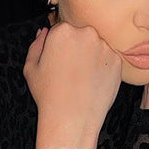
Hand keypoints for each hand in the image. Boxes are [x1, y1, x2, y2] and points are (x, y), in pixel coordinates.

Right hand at [24, 20, 122, 148]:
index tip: (58, 61)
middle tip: (70, 71)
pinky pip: (109, 60)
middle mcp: (86, 33)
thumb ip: (36, 45)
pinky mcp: (117, 61)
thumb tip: (43, 32)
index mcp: (62, 31)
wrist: (72, 118)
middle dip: (76, 48)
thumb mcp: (30, 68)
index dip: (58, 46)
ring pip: (96, 46)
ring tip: (81, 80)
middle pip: (81, 35)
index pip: (61, 29)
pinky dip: (102, 68)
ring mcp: (104, 47)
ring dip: (91, 57)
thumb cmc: (48, 95)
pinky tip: (91, 83)